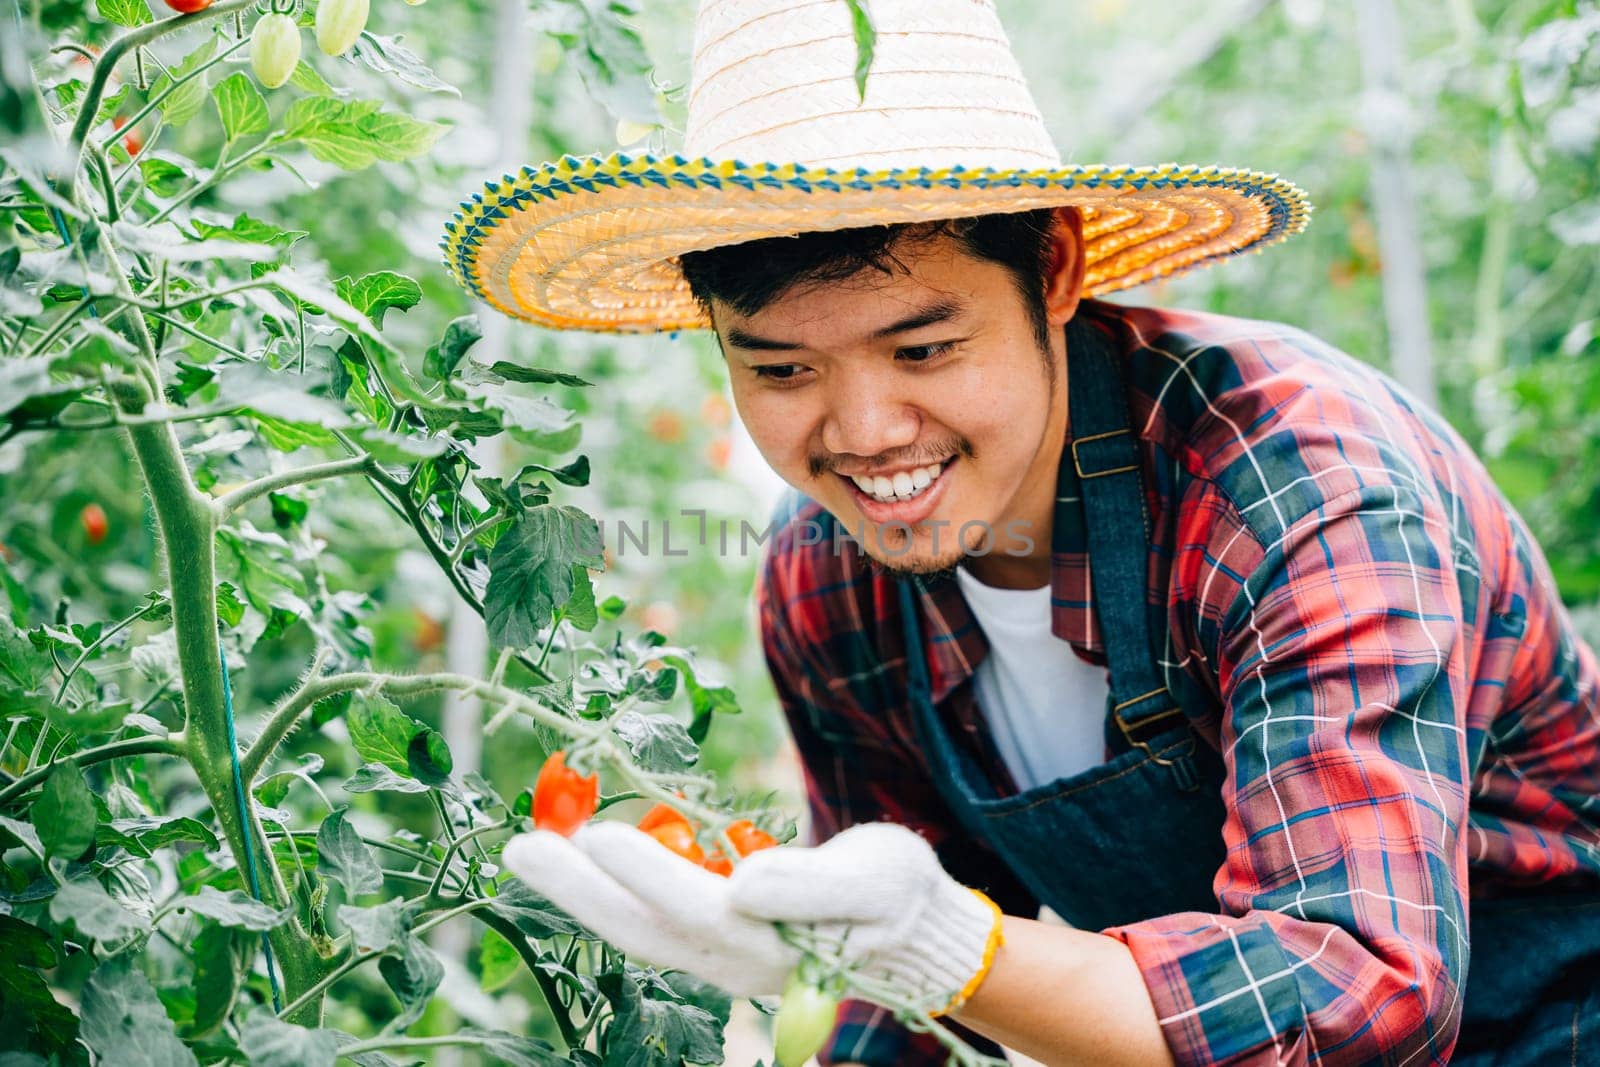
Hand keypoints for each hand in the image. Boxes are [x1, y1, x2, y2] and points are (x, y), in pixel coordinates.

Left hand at [502, 821, 1000, 1009]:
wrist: (916, 934)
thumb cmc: (899, 898)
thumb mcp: (873, 881)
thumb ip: (811, 886)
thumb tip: (745, 883)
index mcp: (770, 945)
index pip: (693, 908)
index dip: (643, 874)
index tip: (594, 835)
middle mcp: (732, 958)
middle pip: (640, 928)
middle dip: (577, 889)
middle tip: (519, 846)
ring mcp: (720, 953)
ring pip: (636, 928)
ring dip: (580, 891)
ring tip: (530, 850)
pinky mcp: (717, 938)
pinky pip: (650, 919)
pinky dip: (609, 892)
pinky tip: (581, 860)